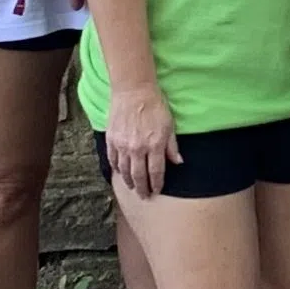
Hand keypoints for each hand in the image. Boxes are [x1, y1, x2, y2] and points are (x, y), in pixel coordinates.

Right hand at [103, 82, 180, 200]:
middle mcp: (138, 148)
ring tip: (132, 187)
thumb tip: (178, 162)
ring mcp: (122, 145)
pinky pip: (113, 160)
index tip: (157, 190)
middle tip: (144, 197)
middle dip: (142, 189)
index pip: (156, 172)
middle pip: (139, 175)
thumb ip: (172, 146)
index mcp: (154, 145)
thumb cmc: (155, 106)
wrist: (134, 91)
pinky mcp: (111, 140)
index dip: (157, 184)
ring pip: (124, 171)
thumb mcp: (170, 125)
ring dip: (129, 181)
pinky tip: (119, 173)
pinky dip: (116, 169)